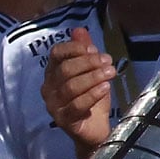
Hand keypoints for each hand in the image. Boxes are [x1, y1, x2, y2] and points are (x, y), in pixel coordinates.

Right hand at [42, 28, 117, 154]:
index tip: (94, 49)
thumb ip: (85, 52)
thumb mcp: (91, 72)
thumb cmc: (92, 98)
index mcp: (52, 73)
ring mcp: (54, 106)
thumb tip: (79, 30)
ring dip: (93, 77)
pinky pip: (77, 105)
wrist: (96, 129)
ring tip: (111, 72)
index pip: (56, 53)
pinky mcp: (63, 121)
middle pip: (65, 69)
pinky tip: (105, 87)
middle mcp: (48, 88)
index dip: (75, 49)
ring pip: (71, 86)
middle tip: (108, 61)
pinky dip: (93, 94)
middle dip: (89, 63)